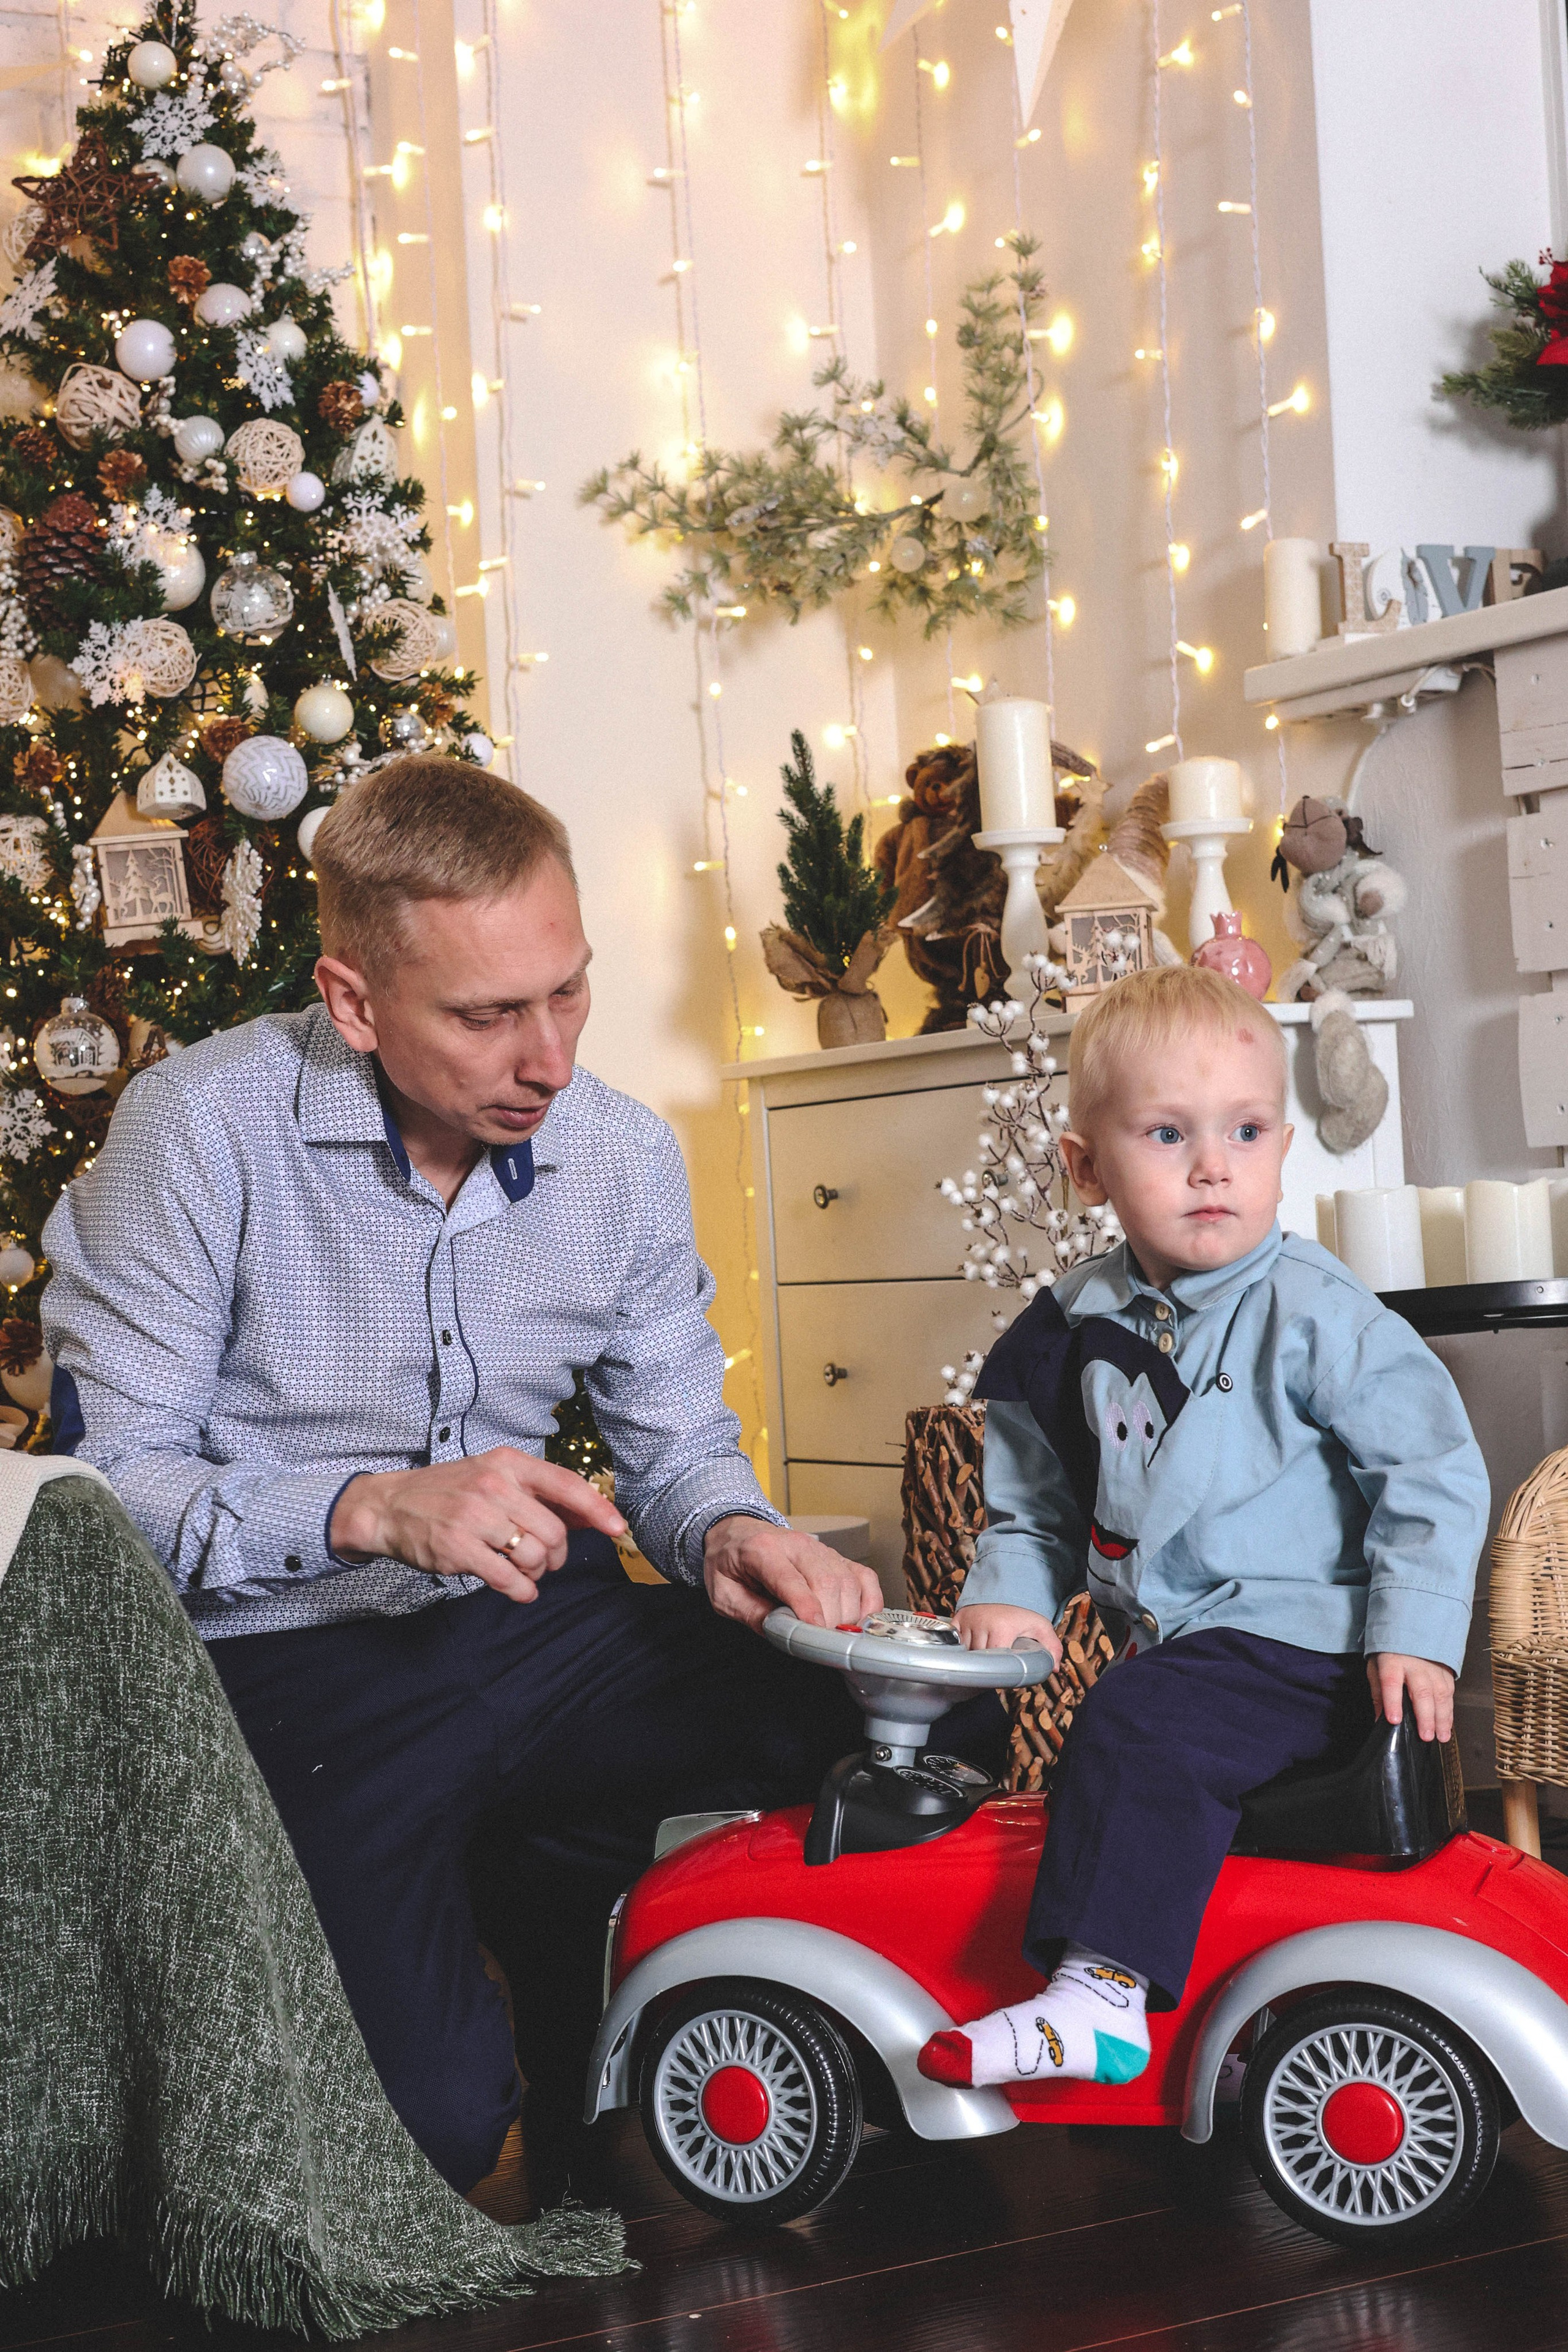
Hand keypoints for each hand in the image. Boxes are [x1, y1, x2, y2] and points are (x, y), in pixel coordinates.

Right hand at [330, 1448, 626, 1603]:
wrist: (389, 1506)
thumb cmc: (450, 1493)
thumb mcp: (494, 1477)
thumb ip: (539, 1495)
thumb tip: (591, 1515)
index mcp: (508, 1463)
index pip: (566, 1484)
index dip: (597, 1509)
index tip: (617, 1529)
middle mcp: (494, 1485)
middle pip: (554, 1530)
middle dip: (557, 1555)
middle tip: (546, 1562)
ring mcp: (474, 1517)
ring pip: (534, 1555)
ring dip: (538, 1572)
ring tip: (527, 1572)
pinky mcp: (458, 1548)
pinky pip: (507, 1577)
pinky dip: (522, 1590)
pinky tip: (520, 1590)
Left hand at [702, 1516, 882, 1634]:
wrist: (737, 1533)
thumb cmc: (729, 1562)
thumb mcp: (722, 1593)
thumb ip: (750, 1613)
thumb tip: (780, 1631)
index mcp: (763, 1550)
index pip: (791, 1580)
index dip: (808, 1609)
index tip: (816, 1635)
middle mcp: (797, 1545)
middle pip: (828, 1582)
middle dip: (829, 1620)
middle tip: (820, 1645)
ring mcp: (821, 1549)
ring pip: (849, 1582)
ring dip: (847, 1616)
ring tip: (832, 1637)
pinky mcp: (837, 1557)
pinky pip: (864, 1578)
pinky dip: (869, 1602)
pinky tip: (857, 1620)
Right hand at [957, 1602, 1062, 1666]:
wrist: (1005, 1586)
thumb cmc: (1023, 1610)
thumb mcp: (1041, 1626)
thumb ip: (1052, 1647)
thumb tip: (1053, 1668)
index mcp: (1002, 1628)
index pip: (995, 1660)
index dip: (999, 1671)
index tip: (1003, 1675)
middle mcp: (982, 1623)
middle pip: (979, 1657)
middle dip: (987, 1664)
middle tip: (996, 1667)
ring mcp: (968, 1620)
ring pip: (965, 1650)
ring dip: (974, 1656)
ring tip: (985, 1657)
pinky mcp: (958, 1618)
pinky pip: (955, 1640)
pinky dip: (961, 1647)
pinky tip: (969, 1650)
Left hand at [1367, 1652, 1454, 1742]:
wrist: (1411, 1628)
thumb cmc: (1391, 1652)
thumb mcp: (1376, 1667)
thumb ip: (1378, 1693)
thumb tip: (1379, 1720)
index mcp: (1392, 1661)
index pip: (1391, 1682)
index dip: (1392, 1702)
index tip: (1394, 1720)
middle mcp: (1414, 1665)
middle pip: (1421, 1691)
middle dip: (1424, 1716)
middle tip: (1425, 1736)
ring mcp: (1432, 1668)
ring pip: (1440, 1694)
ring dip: (1441, 1718)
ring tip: (1440, 1736)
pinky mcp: (1445, 1672)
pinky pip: (1449, 1694)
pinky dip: (1449, 1712)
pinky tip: (1447, 1725)